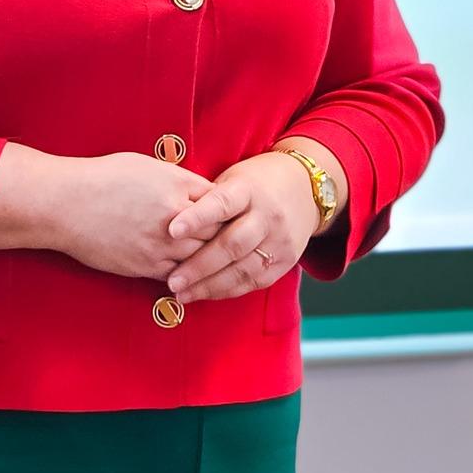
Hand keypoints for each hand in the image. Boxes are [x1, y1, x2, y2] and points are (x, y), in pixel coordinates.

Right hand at [0, 146, 211, 281]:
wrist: (65, 204)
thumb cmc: (103, 178)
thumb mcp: (147, 166)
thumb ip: (179, 180)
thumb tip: (201, 193)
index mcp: (177, 186)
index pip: (221, 201)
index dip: (227, 209)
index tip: (229, 213)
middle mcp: (174, 216)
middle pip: (218, 231)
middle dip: (225, 234)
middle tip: (231, 239)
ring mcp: (160, 245)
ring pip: (202, 257)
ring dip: (209, 257)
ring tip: (214, 258)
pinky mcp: (145, 266)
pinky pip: (179, 275)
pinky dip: (188, 273)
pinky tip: (191, 271)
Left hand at [162, 152, 317, 304]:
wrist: (306, 188)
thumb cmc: (255, 183)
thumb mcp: (233, 179)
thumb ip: (208, 200)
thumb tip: (166, 219)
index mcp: (250, 189)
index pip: (222, 204)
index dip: (197, 218)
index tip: (172, 230)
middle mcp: (268, 215)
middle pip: (232, 244)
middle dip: (199, 266)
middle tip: (172, 281)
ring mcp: (280, 240)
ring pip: (243, 269)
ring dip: (209, 285)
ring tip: (181, 293)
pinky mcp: (286, 260)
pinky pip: (253, 281)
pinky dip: (227, 290)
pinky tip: (204, 293)